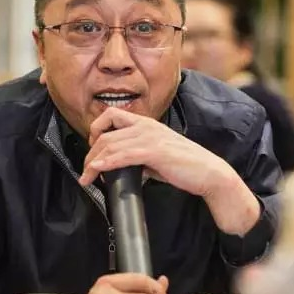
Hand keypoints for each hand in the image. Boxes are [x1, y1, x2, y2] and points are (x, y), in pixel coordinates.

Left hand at [80, 107, 260, 234]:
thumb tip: (125, 169)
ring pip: (109, 145)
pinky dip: (105, 163)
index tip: (93, 148)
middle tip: (86, 170)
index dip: (96, 130)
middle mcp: (146, 125)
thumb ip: (141, 157)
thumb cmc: (186, 166)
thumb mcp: (158, 156)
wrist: (208, 172)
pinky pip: (122, 155)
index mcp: (146, 123)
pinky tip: (97, 171)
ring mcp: (150, 137)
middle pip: (105, 133)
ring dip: (92, 162)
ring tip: (86, 177)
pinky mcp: (154, 151)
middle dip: (90, 153)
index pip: (111, 115)